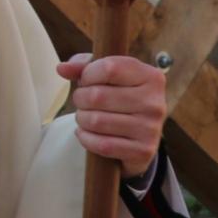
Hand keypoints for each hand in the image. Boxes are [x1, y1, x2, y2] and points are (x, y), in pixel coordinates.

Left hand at [56, 53, 166, 179]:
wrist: (139, 136)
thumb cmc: (120, 98)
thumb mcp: (107, 76)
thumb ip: (84, 66)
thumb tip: (62, 68)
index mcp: (151, 77)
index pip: (109, 68)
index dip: (88, 74)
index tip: (85, 81)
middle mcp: (155, 102)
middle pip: (98, 96)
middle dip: (80, 99)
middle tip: (82, 102)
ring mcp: (151, 128)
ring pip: (96, 121)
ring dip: (82, 119)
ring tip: (85, 117)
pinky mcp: (143, 151)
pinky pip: (101, 144)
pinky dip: (86, 138)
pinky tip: (87, 133)